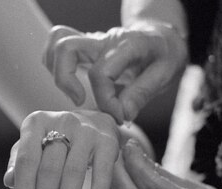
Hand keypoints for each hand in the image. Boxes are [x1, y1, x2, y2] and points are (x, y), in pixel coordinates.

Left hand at [4, 110, 119, 188]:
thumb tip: (9, 181)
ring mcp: (86, 130)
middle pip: (50, 169)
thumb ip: (19, 164)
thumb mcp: (34, 147)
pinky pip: (103, 170)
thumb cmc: (56, 141)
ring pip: (73, 172)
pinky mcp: (108, 140)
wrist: (95, 122)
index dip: (24, 188)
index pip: (27, 159)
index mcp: (36, 123)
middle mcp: (61, 121)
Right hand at [44, 24, 187, 122]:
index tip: (119, 116)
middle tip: (81, 101)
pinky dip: (56, 64)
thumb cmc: (165, 55)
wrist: (164, 38)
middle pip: (67, 48)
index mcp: (126, 45)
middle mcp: (104, 40)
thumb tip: (122, 114)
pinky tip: (69, 83)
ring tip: (74, 93)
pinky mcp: (86, 47)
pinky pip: (60, 45)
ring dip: (57, 70)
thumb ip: (141, 94)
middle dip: (65, 80)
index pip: (100, 74)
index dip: (106, 101)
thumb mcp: (165, 74)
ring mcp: (92, 41)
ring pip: (59, 42)